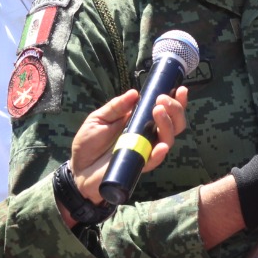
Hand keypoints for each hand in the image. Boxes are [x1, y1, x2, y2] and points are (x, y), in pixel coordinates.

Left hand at [68, 87, 188, 203]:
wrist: (77, 168)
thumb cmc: (89, 142)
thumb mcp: (99, 118)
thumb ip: (116, 107)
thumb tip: (134, 93)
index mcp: (140, 121)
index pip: (165, 111)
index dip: (176, 101)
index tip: (180, 89)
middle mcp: (147, 136)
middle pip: (173, 124)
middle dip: (175, 110)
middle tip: (162, 100)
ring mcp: (144, 151)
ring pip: (168, 139)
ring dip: (167, 125)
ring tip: (158, 111)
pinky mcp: (138, 166)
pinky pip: (153, 160)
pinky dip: (159, 153)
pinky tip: (161, 146)